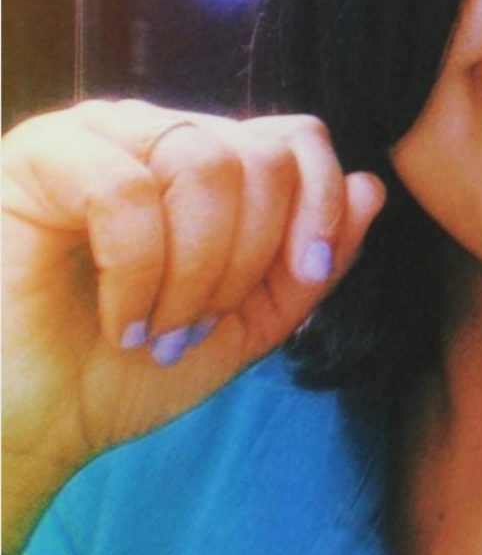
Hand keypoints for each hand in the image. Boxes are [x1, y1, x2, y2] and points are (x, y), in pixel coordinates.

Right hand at [1, 99, 384, 550]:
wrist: (36, 422)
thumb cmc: (136, 367)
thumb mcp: (251, 320)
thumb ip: (313, 260)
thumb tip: (372, 187)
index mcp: (212, 161)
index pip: (298, 137)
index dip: (319, 203)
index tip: (305, 273)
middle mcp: (163, 132)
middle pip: (262, 156)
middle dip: (248, 257)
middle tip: (198, 323)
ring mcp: (104, 133)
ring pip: (206, 166)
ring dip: (195, 273)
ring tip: (158, 328)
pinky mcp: (44, 153)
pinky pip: (128, 193)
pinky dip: (137, 274)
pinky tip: (118, 317)